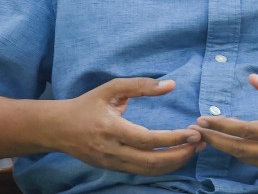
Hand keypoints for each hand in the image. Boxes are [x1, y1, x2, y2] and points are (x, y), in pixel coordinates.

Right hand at [52, 78, 202, 174]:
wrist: (57, 128)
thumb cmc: (86, 105)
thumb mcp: (111, 88)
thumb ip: (141, 85)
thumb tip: (171, 85)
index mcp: (111, 129)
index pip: (148, 140)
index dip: (173, 138)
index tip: (194, 132)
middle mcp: (112, 150)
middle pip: (151, 161)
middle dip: (180, 154)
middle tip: (201, 143)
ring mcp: (111, 162)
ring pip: (148, 170)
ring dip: (175, 162)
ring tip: (194, 150)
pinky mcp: (112, 168)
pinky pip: (141, 172)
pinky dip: (162, 166)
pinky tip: (177, 156)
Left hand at [192, 74, 257, 176]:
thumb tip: (253, 78)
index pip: (248, 130)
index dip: (224, 125)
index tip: (205, 118)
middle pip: (241, 149)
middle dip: (215, 140)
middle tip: (197, 131)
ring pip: (247, 160)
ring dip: (225, 149)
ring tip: (209, 138)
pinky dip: (243, 155)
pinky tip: (232, 145)